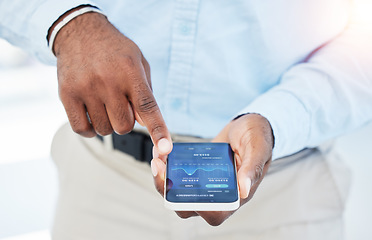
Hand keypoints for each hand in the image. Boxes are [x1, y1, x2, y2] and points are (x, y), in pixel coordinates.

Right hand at [53, 11, 171, 153]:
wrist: (79, 32)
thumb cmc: (114, 50)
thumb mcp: (138, 62)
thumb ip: (145, 93)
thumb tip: (146, 123)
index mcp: (130, 72)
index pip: (147, 107)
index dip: (158, 130)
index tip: (165, 149)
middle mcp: (108, 81)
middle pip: (124, 126)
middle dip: (125, 120)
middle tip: (119, 104)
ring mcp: (86, 88)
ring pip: (104, 130)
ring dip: (108, 123)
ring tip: (104, 103)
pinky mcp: (67, 95)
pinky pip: (82, 129)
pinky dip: (90, 129)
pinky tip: (92, 113)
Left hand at [151, 114, 273, 225]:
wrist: (248, 125)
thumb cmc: (258, 137)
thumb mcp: (258, 147)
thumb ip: (252, 167)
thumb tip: (243, 190)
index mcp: (237, 195)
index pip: (214, 214)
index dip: (196, 207)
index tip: (181, 188)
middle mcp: (219, 193)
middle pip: (189, 206)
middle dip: (169, 190)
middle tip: (159, 166)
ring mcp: (206, 183)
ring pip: (179, 193)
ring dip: (164, 179)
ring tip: (158, 158)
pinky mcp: (197, 171)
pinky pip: (179, 176)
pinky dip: (168, 167)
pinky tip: (162, 152)